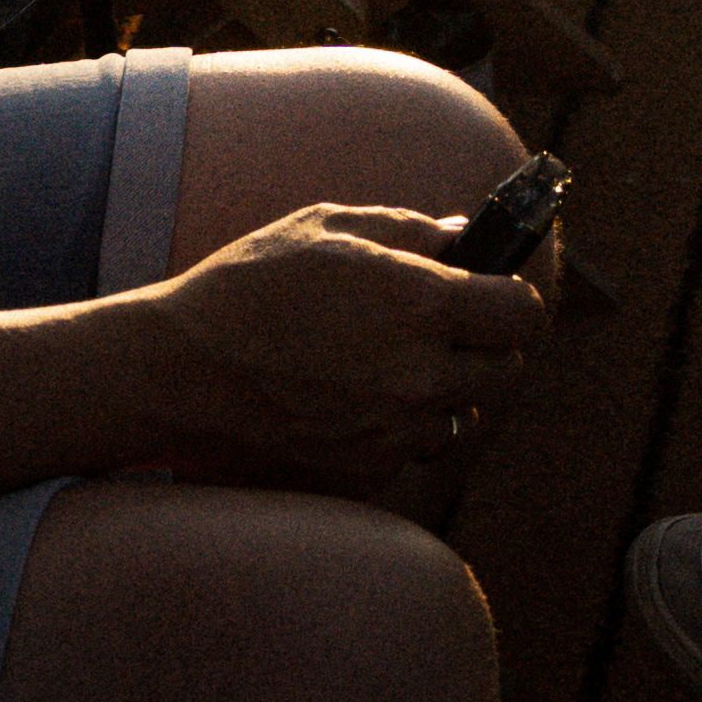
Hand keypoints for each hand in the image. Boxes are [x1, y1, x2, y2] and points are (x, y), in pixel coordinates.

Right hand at [108, 201, 552, 501]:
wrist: (179, 371)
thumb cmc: (249, 285)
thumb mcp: (329, 228)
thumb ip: (411, 231)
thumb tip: (464, 238)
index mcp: (421, 305)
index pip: (522, 314)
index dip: (510, 300)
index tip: (492, 295)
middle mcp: (418, 376)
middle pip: (505, 373)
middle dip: (486, 348)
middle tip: (447, 330)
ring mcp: (392, 433)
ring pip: (460, 418)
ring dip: (443, 394)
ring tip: (390, 366)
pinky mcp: (362, 472)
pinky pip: (408, 451)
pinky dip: (396, 431)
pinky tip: (352, 401)